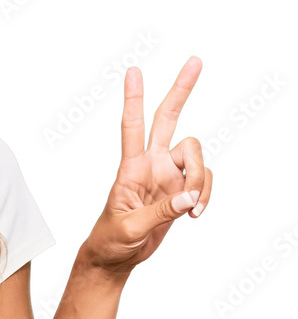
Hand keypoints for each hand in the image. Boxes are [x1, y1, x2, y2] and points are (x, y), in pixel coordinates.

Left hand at [82, 55, 212, 279]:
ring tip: (192, 209)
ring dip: (201, 180)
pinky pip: (204, 181)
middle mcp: (151, 164)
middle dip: (181, 90)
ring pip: (196, 155)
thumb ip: (161, 212)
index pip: (131, 126)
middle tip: (195, 61)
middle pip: (168, 118)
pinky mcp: (181, 190)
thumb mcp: (130, 228)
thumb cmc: (112, 240)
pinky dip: (206, 195)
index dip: (133, 99)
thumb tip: (190, 198)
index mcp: (130, 168)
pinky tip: (195, 214)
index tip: (133, 71)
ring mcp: (168, 175)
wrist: (116, 257)